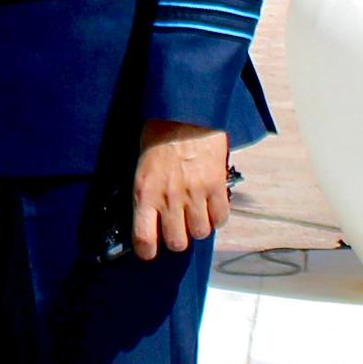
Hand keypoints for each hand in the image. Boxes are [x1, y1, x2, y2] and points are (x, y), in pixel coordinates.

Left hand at [130, 122, 232, 257]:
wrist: (185, 112)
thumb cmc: (160, 136)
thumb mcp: (142, 167)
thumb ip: (147, 194)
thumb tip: (150, 219)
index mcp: (144, 193)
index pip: (143, 238)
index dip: (147, 251)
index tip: (150, 251)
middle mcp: (168, 198)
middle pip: (176, 242)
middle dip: (177, 239)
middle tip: (178, 227)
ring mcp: (193, 193)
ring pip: (200, 233)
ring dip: (198, 226)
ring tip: (196, 212)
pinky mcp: (215, 186)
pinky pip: (221, 218)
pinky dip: (218, 216)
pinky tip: (212, 205)